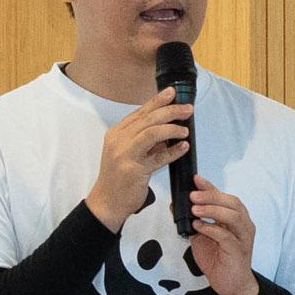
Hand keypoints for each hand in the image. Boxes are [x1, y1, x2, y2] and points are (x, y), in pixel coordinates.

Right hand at [90, 86, 195, 227]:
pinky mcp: (134, 170)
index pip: (140, 112)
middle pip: (148, 119)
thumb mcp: (127, 152)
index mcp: (116, 133)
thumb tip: (167, 127)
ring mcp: (125, 155)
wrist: (107, 202)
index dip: (157, 101)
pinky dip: (173, 151)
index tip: (172, 93)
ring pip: (152, 133)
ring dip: (172, 128)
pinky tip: (184, 147)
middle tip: (187, 109)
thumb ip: (144, 139)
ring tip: (185, 130)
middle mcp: (119, 140)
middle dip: (170, 111)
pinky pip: (158, 158)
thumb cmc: (118, 177)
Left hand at [188, 180, 257, 294]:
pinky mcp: (238, 251)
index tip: (196, 179)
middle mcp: (243, 225)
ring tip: (195, 209)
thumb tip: (176, 206)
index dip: (211, 187)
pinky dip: (212, 229)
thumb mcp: (201, 237)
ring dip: (212, 210)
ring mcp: (243, 238)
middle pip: (232, 203)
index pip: (225, 197)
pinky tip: (199, 226)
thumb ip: (192, 221)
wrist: (231, 285)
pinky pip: (227, 236)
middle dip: (211, 196)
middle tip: (192, 195)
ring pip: (233, 216)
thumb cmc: (218, 259)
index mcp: (236, 219)